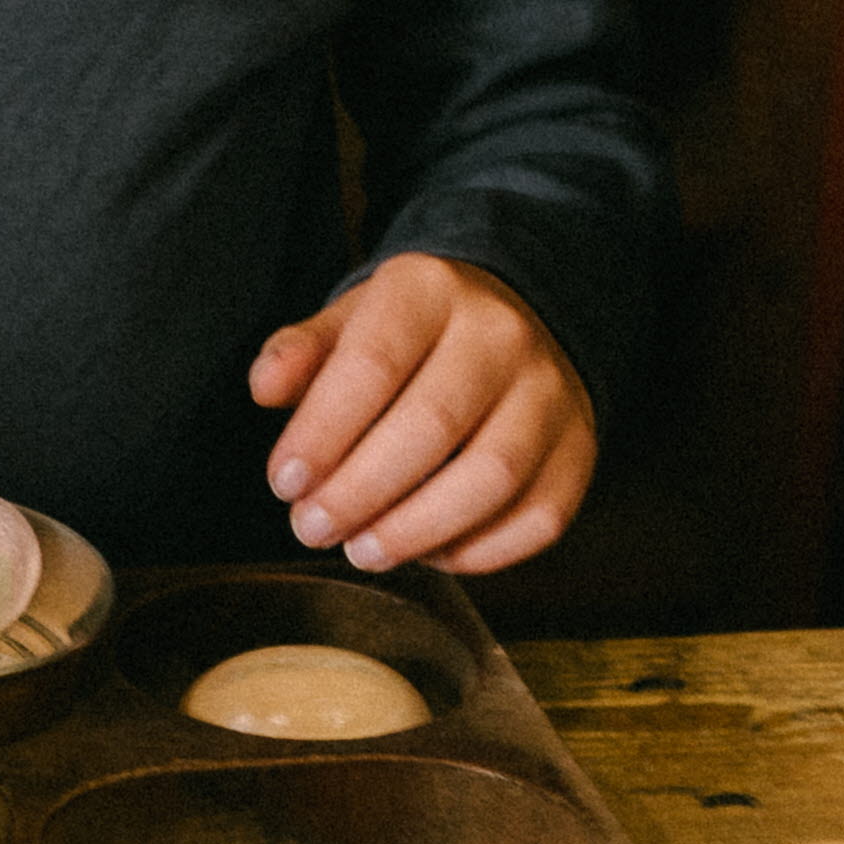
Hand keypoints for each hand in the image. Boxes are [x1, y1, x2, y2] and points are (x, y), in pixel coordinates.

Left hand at [251, 252, 594, 577]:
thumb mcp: (350, 319)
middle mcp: (501, 335)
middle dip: (361, 491)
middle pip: (432, 425)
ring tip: (362, 549)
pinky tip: (428, 553)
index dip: (322, 433)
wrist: (516, 314)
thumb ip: (301, 353)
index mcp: (430, 289)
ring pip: (493, 476)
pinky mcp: (580, 447)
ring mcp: (551, 392)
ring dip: (418, 529)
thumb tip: (264, 389)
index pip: (373, 364)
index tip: (284, 481)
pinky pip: (540, 515)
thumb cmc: (412, 331)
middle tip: (311, 527)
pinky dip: (481, 550)